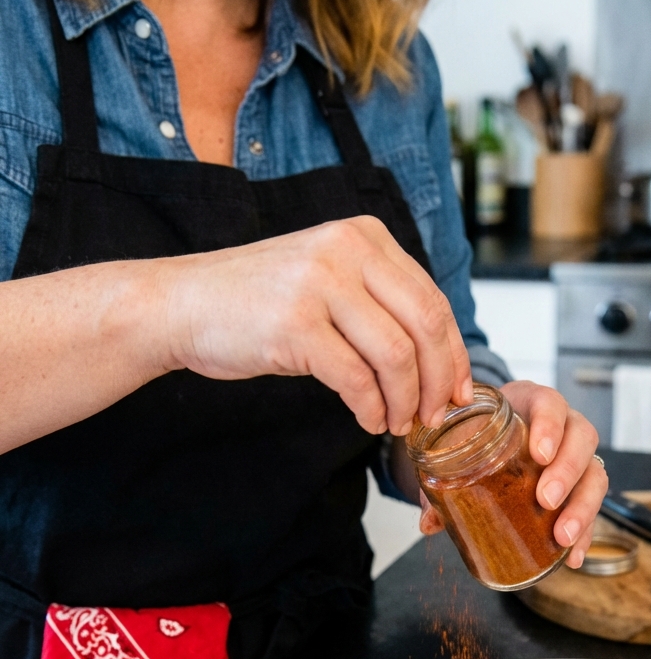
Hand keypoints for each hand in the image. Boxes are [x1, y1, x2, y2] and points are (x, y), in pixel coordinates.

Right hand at [161, 215, 472, 434]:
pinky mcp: (296, 326)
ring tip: (397, 423)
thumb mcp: (325, 276)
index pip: (432, 298)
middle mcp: (346, 250)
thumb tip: (437, 354)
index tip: (459, 390)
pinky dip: (371, 408)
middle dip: (440, 381)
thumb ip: (377, 298)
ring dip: (405, 401)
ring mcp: (320, 286)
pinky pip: (357, 379)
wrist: (182, 303)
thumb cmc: (255, 299)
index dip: (454, 352)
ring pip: (396, 356)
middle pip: (425, 325)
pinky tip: (368, 419)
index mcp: (363, 236)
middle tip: (436, 416)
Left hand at [419, 380, 607, 568]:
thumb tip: (429, 523)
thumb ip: (443, 478)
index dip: (550, 426)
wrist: (493, 433)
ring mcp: (577, 456)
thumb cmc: (481, 432)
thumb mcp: (462, 442)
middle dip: (567, 472)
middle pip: (582, 439)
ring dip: (582, 507)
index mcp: (532, 404)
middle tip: (546, 499)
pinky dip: (586, 533)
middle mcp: (564, 426)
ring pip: (595, 474)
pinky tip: (573, 556)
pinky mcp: (581, 486)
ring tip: (562, 536)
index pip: (550, 403)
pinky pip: (592, 508)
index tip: (539, 454)